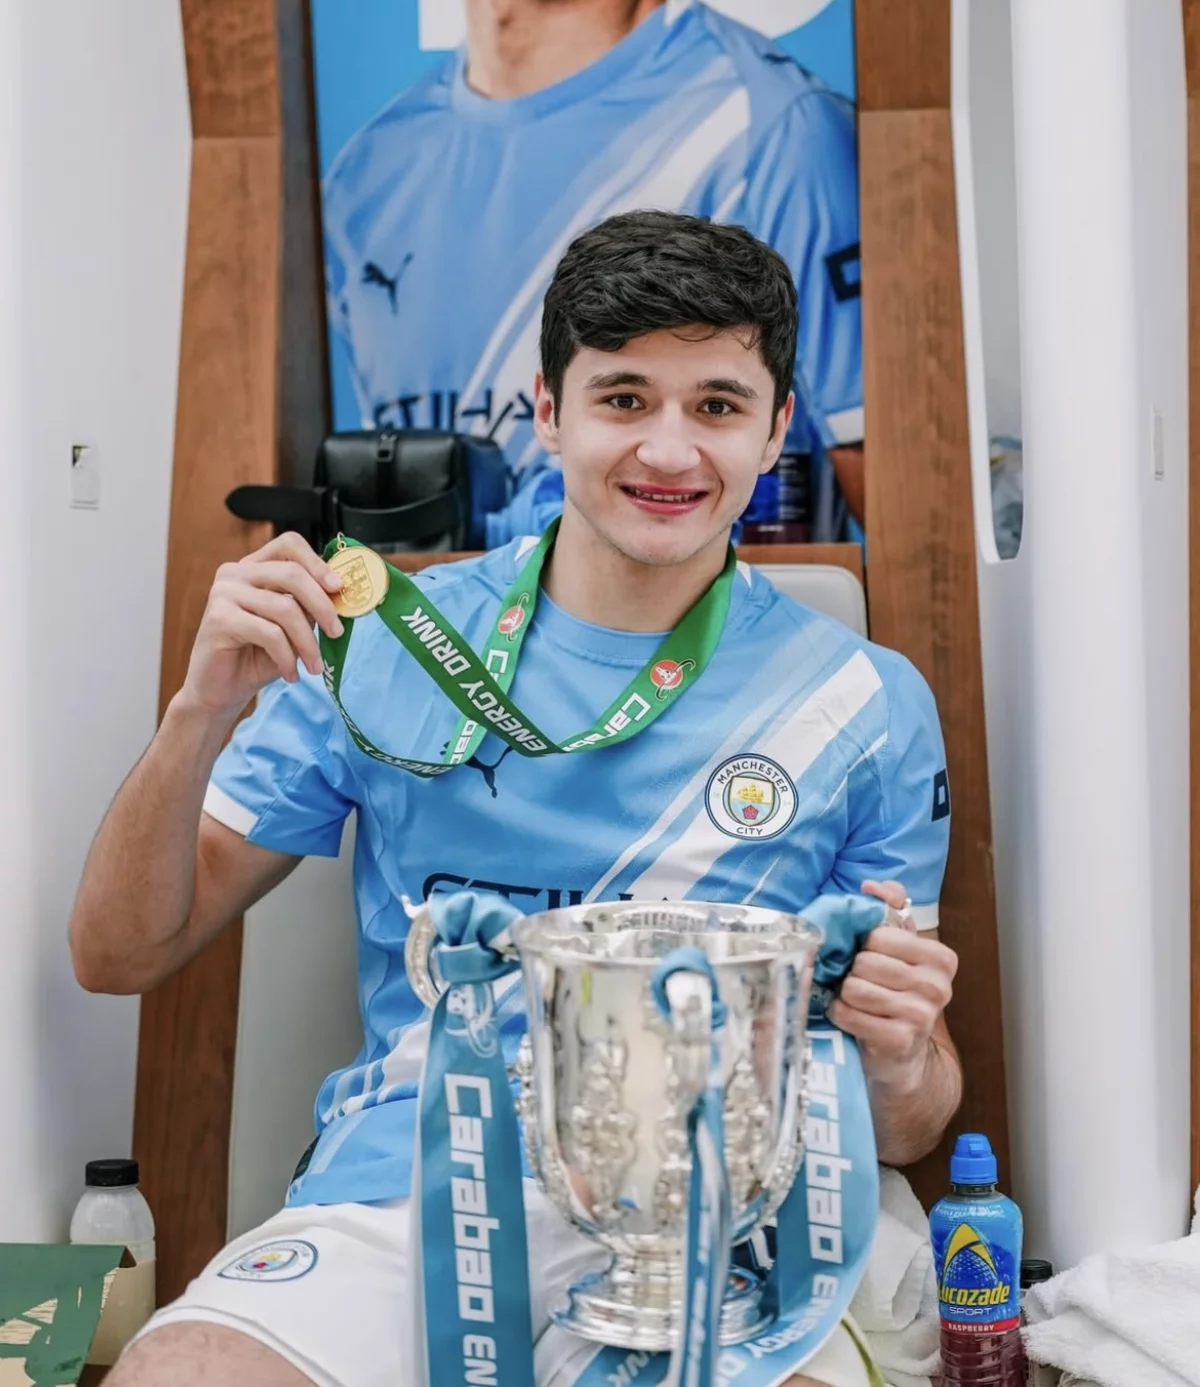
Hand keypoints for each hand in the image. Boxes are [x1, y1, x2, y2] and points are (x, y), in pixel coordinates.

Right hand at [178, 532, 345, 719]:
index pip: (288, 545)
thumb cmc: (256, 658)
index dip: (317, 563)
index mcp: (253, 568)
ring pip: (285, 608)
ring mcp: (223, 593)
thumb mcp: (291, 628)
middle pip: (292, 574)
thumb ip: (308, 606)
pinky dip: (287, 657)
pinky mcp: (219, 618)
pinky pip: (270, 633)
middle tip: (337, 633)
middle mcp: (235, 573)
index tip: (338, 588)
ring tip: (314, 666)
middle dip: (323, 606)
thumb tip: (340, 594)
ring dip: (308, 643)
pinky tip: (290, 674)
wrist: (220, 692)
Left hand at [828, 878, 957, 1089]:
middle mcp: (937, 986)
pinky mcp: (899, 1040)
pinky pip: (849, 1014)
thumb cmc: (895, 993)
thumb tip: (873, 887)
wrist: (902, 1054)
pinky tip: (848, 1016)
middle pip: (866, 961)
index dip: (864, 944)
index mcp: (941, 958)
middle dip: (853, 971)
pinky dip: (840, 1014)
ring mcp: (921, 1016)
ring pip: (855, 987)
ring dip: (844, 993)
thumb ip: (889, 909)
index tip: (868, 956)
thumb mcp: (897, 948)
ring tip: (854, 999)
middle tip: (858, 981)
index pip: (881, 933)